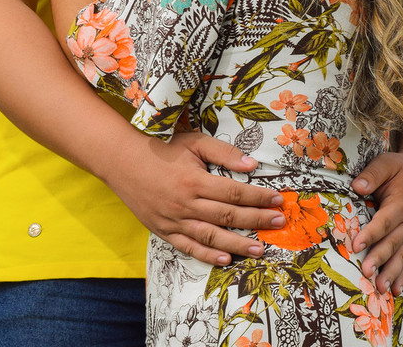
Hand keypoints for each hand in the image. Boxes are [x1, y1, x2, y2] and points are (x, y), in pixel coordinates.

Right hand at [104, 130, 286, 266]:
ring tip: (259, 248)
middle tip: (279, 222)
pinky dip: (207, 255)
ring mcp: (174, 220)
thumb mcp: (195, 143)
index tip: (277, 200)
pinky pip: (188, 247)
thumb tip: (252, 165)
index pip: (235, 193)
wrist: (123, 162)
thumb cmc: (163, 150)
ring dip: (237, 244)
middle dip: (257, 220)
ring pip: (211, 236)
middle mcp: (186, 204)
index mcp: (195, 181)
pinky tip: (226, 259)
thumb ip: (224, 153)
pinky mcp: (164, 231)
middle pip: (228, 215)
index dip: (258, 197)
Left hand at [352, 150, 402, 294]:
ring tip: (380, 289)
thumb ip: (372, 174)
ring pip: (401, 255)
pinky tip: (396, 290)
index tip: (357, 244)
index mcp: (402, 202)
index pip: (385, 220)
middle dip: (379, 258)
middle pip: (393, 242)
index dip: (372, 233)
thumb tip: (356, 187)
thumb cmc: (399, 169)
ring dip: (391, 272)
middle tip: (366, 272)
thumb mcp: (387, 163)